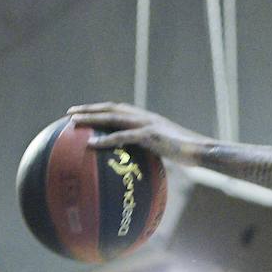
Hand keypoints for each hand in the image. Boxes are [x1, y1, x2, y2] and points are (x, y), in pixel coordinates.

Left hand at [67, 102, 209, 161]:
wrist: (202, 151)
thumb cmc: (188, 154)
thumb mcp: (168, 150)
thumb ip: (153, 151)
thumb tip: (142, 164)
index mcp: (148, 118)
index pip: (120, 109)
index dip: (101, 109)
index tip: (85, 112)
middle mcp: (145, 116)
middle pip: (111, 108)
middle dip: (89, 109)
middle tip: (69, 113)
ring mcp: (147, 124)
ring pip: (113, 117)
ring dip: (91, 117)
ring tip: (72, 122)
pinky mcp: (150, 135)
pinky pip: (123, 136)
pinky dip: (106, 139)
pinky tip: (91, 144)